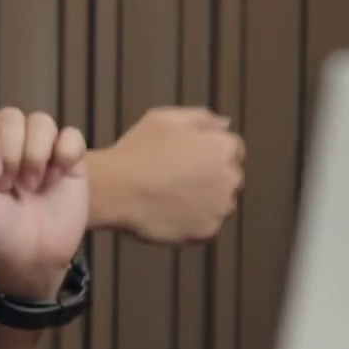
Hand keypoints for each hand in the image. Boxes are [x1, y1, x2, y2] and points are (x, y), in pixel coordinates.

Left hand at [0, 108, 88, 299]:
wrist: (30, 258)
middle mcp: (9, 141)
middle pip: (12, 116)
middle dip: (12, 153)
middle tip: (9, 187)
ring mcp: (40, 148)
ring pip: (42, 121)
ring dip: (37, 155)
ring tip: (32, 187)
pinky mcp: (69, 158)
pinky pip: (72, 135)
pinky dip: (66, 153)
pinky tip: (57, 177)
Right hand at [92, 107, 244, 243]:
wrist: (115, 190)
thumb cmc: (136, 152)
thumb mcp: (165, 118)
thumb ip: (201, 117)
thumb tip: (225, 123)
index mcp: (222, 147)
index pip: (232, 150)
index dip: (208, 153)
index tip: (187, 160)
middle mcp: (229, 177)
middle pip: (229, 178)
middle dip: (210, 178)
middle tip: (175, 180)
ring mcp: (219, 207)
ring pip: (220, 204)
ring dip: (204, 202)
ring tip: (171, 198)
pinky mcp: (207, 231)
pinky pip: (206, 226)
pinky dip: (193, 223)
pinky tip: (169, 214)